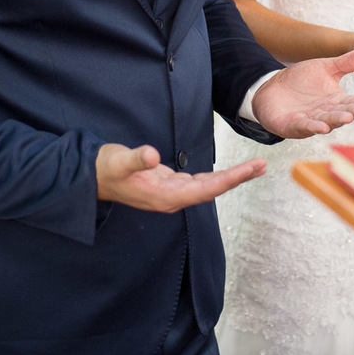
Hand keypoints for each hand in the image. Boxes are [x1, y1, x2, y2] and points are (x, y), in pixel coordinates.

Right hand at [95, 143, 264, 212]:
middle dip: (237, 178)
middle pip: (211, 189)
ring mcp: (170, 193)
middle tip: (261, 166)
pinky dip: (216, 176)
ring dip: (230, 178)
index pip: (204, 189)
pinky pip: (198, 183)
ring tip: (254, 168)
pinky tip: (229, 174)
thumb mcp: (118, 161)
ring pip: (207, 187)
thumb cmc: (105, 168)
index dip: (229, 180)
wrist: (91, 177)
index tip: (249, 170)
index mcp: (164, 196)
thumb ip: (135, 159)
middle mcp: (171, 198)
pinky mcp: (168, 186)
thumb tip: (153, 155)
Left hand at [252, 46, 353, 136]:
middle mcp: (326, 113)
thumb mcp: (327, 67)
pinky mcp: (293, 125)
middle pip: (342, 113)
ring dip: (336, 120)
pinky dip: (312, 127)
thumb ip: (351, 61)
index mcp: (336, 100)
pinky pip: (304, 126)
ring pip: (326, 121)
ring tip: (348, 117)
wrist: (272, 87)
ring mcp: (310, 120)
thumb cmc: (302, 80)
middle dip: (353, 112)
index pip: (353, 102)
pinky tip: (321, 127)